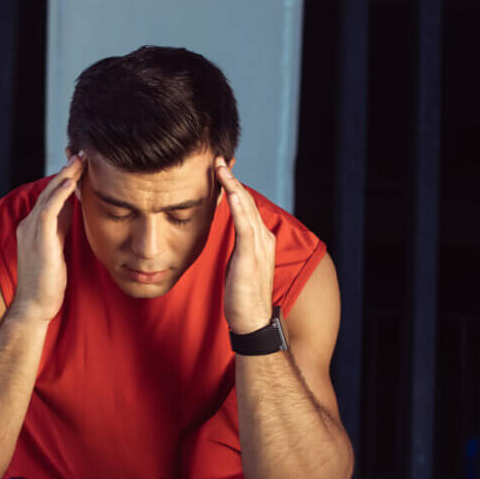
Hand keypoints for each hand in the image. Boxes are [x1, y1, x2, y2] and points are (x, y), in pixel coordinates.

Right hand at [13, 151, 85, 321]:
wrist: (35, 306)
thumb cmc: (49, 283)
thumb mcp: (57, 249)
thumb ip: (62, 229)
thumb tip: (74, 212)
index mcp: (36, 227)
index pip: (52, 196)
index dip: (66, 179)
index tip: (81, 165)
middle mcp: (30, 224)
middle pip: (51, 190)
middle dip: (67, 171)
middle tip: (82, 153)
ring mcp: (31, 230)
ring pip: (50, 195)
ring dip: (66, 176)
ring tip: (80, 160)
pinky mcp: (38, 238)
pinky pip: (49, 209)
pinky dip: (60, 193)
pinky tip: (72, 181)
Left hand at [215, 156, 275, 334]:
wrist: (252, 320)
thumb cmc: (242, 295)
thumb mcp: (237, 264)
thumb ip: (237, 246)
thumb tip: (226, 236)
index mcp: (258, 239)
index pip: (243, 206)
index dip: (232, 186)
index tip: (219, 169)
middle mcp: (262, 238)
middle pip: (245, 201)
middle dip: (231, 179)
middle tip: (218, 158)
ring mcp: (258, 246)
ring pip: (245, 208)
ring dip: (233, 185)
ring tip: (221, 167)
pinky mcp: (251, 256)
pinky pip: (244, 226)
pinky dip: (238, 207)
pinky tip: (231, 192)